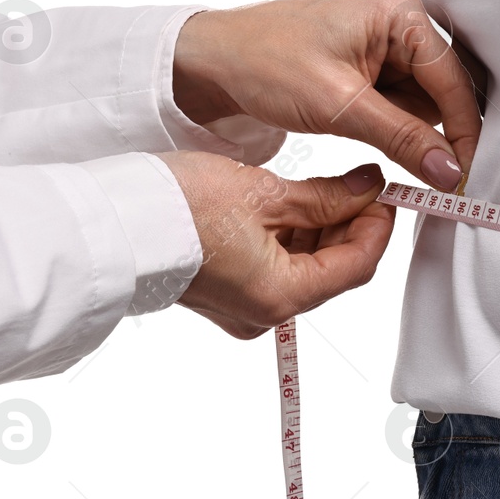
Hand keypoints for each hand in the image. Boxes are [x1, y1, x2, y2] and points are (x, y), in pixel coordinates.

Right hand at [156, 152, 394, 338]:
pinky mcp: (227, 295)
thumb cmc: (176, 207)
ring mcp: (244, 308)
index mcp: (280, 295)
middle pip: (333, 270)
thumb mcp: (265, 192)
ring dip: (324, 230)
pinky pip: (277, 270)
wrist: (112, 220)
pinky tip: (297, 205)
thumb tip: (368, 189)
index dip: (379, 228)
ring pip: (307, 269)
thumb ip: (326, 196)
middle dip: (353, 227)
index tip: (387, 195)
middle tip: (363, 186)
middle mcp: (265, 313)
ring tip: (331, 188)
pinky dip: (293, 240)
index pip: (356, 266)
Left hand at [172, 0, 481, 190]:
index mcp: (400, 13)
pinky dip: (400, 136)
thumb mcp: (338, 104)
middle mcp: (402, 25)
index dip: (463, 130)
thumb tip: (450, 170)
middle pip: (448, 90)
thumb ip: (401, 138)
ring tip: (402, 162)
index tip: (463, 176)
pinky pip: (406, 110)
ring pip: (429, 106)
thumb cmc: (263, 61)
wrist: (212, 64)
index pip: (452, 78)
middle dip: (443, 134)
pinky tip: (387, 148)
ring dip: (419, 138)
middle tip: (446, 180)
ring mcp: (390, 49)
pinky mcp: (376, 73)